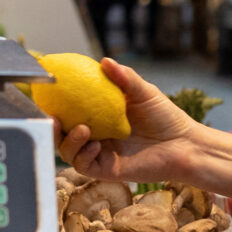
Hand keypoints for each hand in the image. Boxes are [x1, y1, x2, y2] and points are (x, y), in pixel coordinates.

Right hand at [59, 58, 214, 187]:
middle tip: (53, 116)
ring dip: (69, 141)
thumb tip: (104, 60)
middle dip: (51, 127)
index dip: (55, 105)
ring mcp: (99, 154)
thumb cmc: (165, 117)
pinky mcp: (107, 170)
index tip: (48, 94)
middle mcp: (95, 135)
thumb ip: (124, 77)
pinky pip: (85, 165)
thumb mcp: (143, 92)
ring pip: (69, 152)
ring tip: (83, 129)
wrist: (183, 144)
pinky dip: (84, 155)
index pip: (70, 111)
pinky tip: (97, 145)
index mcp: (99, 116)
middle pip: (61, 134)